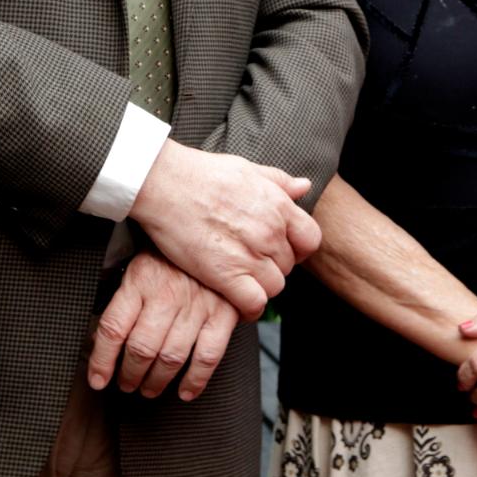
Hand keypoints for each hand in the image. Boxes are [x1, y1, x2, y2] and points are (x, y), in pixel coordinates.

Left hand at [88, 250, 237, 399]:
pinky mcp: (223, 312)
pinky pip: (208, 355)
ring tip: (149, 388)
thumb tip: (100, 340)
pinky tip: (185, 390)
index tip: (98, 380)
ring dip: (156, 381)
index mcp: (141, 279)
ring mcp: (197, 304)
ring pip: (171, 357)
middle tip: (127, 384)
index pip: (113, 328)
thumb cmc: (171, 254)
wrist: (213, 230)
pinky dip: (196, 379)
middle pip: (141, 348)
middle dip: (130, 375)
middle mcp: (167, 293)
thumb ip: (123, 299)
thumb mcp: (140, 264)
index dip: (102, 361)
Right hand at [129, 139, 320, 320]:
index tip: (280, 248)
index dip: (297, 247)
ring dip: (260, 285)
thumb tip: (304, 187)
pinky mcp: (225, 275)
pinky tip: (236, 299)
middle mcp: (270, 231)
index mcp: (278, 205)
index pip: (310, 239)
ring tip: (240, 276)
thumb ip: (279, 181)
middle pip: (288, 265)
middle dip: (273, 265)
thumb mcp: (248, 169)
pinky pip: (254, 303)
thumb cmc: (203, 173)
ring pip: (274, 286)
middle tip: (250, 260)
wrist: (166, 184)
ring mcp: (250, 254)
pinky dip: (248, 308)